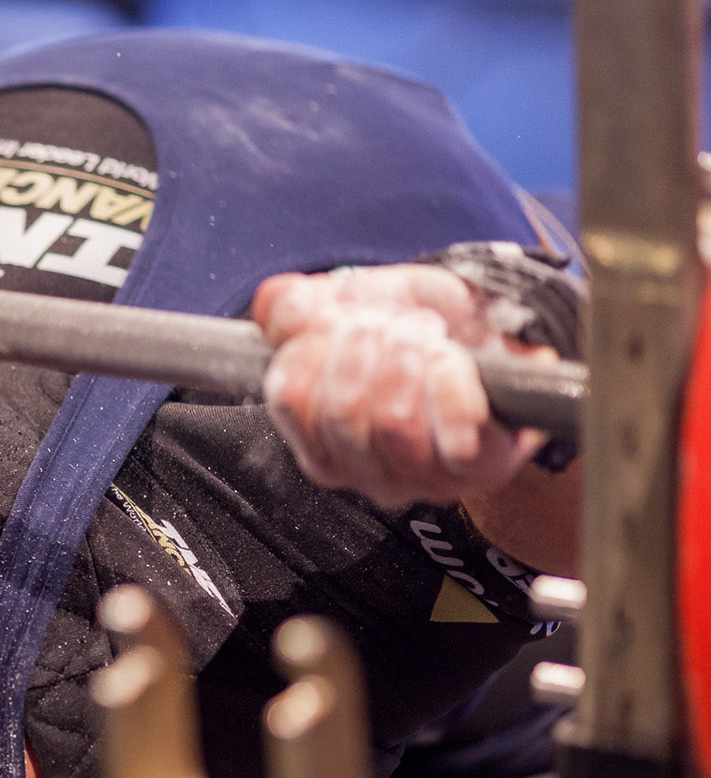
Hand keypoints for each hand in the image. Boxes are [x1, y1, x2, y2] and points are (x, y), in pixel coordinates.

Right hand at [252, 265, 548, 508]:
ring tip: (426, 333)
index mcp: (319, 441)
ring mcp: (420, 478)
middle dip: (368, 344)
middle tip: (394, 320)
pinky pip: (456, 435)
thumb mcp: (354, 299)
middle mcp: (362, 472)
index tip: (343, 313)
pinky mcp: (478, 471)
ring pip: (394, 423)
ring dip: (410, 358)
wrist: (500, 338)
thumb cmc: (419, 327)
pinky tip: (455, 359)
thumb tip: (276, 316)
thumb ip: (299, 304)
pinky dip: (453, 381)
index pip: (288, 398)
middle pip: (341, 411)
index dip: (314, 343)